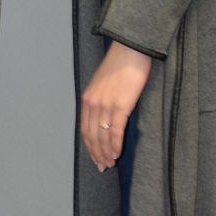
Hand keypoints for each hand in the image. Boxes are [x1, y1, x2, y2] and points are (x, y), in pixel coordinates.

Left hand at [81, 41, 152, 170]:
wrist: (131, 49)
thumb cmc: (121, 64)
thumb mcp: (104, 83)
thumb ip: (102, 99)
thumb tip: (107, 115)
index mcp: (88, 99)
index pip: (85, 129)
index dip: (89, 146)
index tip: (95, 157)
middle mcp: (93, 103)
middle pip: (92, 136)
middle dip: (96, 153)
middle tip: (103, 166)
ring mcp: (106, 105)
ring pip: (102, 136)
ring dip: (106, 152)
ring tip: (110, 163)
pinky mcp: (121, 105)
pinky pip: (115, 130)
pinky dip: (115, 144)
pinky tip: (117, 153)